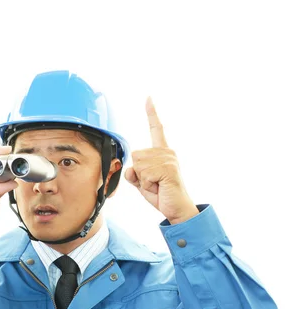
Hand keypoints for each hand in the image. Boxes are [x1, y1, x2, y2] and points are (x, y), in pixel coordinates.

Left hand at [125, 97, 198, 224]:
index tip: (148, 98)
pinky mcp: (167, 168)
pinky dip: (147, 185)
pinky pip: (143, 174)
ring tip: (157, 186)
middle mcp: (167, 152)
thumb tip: (130, 168)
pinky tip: (159, 188)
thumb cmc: (163, 196)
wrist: (178, 210)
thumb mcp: (142, 184)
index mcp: (162, 152)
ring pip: (138, 165)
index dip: (152, 113)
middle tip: (154, 184)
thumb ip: (134, 174)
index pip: (156, 129)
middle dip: (139, 174)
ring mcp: (168, 159)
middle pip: (135, 155)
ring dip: (143, 180)